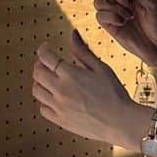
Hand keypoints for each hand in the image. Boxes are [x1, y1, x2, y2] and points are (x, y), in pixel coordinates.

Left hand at [33, 31, 144, 150]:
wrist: (119, 122)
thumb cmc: (114, 95)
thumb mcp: (101, 68)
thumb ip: (83, 51)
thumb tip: (73, 35)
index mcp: (70, 74)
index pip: (46, 57)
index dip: (43, 50)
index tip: (45, 48)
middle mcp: (60, 90)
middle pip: (37, 73)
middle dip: (39, 64)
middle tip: (46, 63)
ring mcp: (58, 106)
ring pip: (37, 91)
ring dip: (40, 82)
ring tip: (49, 80)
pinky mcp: (60, 120)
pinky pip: (43, 109)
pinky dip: (45, 102)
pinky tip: (54, 98)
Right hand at [93, 0, 156, 68]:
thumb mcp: (153, 4)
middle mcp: (121, 1)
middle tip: (130, 3)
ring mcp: (114, 12)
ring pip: (99, 0)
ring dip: (114, 7)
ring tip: (128, 15)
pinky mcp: (109, 25)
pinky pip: (99, 16)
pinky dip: (111, 17)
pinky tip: (123, 22)